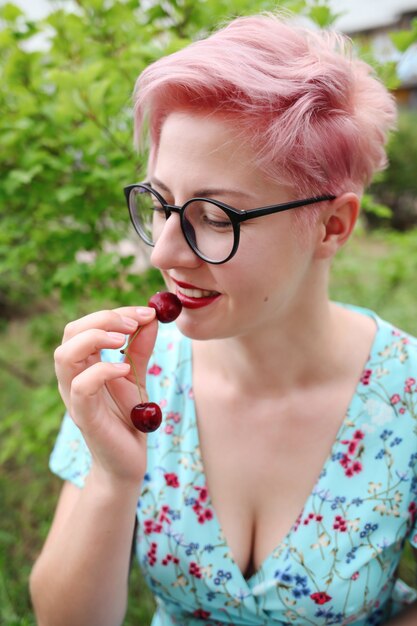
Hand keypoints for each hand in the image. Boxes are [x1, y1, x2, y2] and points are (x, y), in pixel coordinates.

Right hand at [54, 306, 157, 485]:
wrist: (129, 460)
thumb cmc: (128, 417)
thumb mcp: (137, 376)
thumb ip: (140, 348)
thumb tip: (152, 317)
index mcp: (84, 364)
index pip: (87, 325)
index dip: (115, 313)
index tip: (148, 312)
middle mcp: (73, 377)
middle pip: (71, 332)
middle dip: (103, 319)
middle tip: (134, 323)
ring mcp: (75, 397)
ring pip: (64, 355)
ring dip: (95, 338)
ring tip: (123, 340)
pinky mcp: (84, 416)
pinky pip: (81, 387)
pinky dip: (102, 371)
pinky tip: (125, 370)